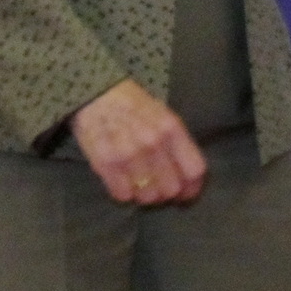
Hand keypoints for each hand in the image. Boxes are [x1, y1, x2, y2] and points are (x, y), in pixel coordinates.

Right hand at [71, 78, 205, 206]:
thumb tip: (186, 177)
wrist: (96, 94)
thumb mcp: (163, 115)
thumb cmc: (133, 105)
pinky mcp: (105, 163)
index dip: (192, 188)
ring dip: (145, 195)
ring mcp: (129, 154)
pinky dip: (124, 194)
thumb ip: (177, 143)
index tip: (186, 194)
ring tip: (139, 185)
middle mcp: (153, 142)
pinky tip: (122, 182)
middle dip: (166, 194)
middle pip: (171, 189)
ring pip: (147, 197)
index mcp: (172, 129)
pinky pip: (122, 195)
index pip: (194, 171)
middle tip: (157, 188)